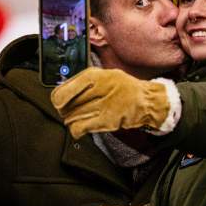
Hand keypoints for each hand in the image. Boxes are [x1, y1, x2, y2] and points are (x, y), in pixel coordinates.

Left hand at [50, 67, 171, 138]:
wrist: (147, 100)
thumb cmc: (125, 88)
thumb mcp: (105, 75)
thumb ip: (84, 82)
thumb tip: (63, 93)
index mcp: (94, 75)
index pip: (63, 89)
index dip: (58, 99)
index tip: (59, 102)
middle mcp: (96, 88)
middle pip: (66, 105)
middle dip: (65, 110)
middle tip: (68, 111)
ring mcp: (102, 105)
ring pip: (71, 117)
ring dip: (71, 120)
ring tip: (76, 118)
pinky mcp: (106, 120)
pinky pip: (80, 128)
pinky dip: (76, 130)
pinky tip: (79, 128)